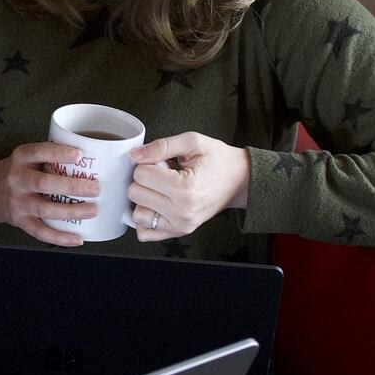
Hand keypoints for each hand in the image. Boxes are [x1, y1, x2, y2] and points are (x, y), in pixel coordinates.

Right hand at [0, 144, 102, 248]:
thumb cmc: (22, 171)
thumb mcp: (29, 156)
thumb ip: (52, 155)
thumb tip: (95, 156)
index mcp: (21, 158)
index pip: (39, 152)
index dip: (58, 154)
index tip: (79, 155)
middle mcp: (17, 180)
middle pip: (44, 183)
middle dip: (72, 187)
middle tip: (95, 188)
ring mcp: (18, 202)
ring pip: (45, 209)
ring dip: (71, 211)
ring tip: (92, 210)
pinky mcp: (20, 221)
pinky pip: (40, 232)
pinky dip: (60, 238)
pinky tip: (77, 239)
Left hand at [125, 133, 250, 239]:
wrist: (240, 180)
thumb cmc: (218, 160)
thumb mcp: (193, 142)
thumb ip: (161, 146)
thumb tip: (135, 155)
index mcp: (185, 188)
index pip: (140, 174)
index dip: (148, 163)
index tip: (163, 163)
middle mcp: (182, 211)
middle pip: (135, 193)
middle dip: (145, 180)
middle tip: (164, 175)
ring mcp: (181, 225)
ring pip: (137, 214)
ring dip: (144, 200)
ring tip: (162, 190)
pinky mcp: (179, 232)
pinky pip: (146, 233)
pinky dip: (146, 219)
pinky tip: (157, 205)